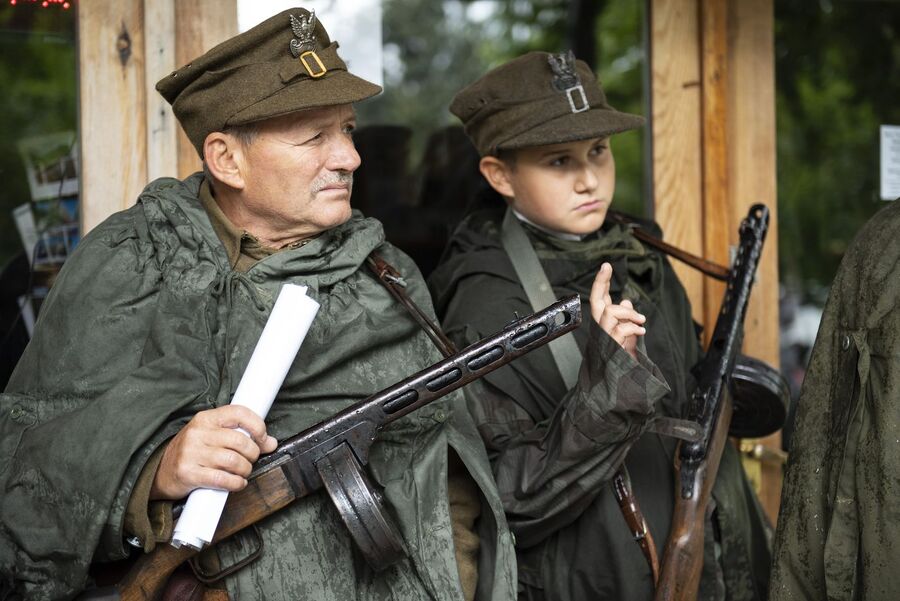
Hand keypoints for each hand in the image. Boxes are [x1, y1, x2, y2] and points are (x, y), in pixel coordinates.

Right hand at [150, 405, 277, 499]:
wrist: (160, 472)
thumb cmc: (193, 452)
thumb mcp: (213, 437)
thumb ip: (240, 436)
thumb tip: (271, 442)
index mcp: (206, 418)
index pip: (239, 413)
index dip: (257, 426)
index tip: (263, 438)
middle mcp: (198, 433)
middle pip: (240, 441)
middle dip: (253, 453)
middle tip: (251, 460)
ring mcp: (191, 453)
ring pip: (233, 461)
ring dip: (245, 470)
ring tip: (243, 472)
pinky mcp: (188, 473)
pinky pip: (222, 479)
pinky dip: (235, 483)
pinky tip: (237, 483)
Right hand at [589, 262, 646, 358]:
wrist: (621, 382)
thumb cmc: (623, 360)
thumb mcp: (628, 335)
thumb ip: (625, 318)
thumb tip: (625, 300)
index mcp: (604, 323)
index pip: (599, 299)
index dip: (601, 282)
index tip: (606, 266)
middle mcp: (600, 328)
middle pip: (596, 300)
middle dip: (600, 281)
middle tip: (606, 267)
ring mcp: (604, 337)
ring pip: (610, 312)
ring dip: (629, 313)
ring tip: (641, 320)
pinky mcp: (611, 346)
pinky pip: (621, 329)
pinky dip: (633, 328)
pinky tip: (641, 332)